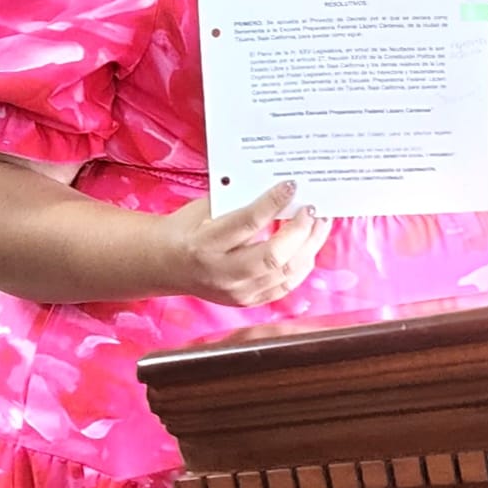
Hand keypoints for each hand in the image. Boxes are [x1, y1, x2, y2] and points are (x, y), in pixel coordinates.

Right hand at [163, 182, 330, 306]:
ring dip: (309, 247)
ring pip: (285, 274)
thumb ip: (238, 199)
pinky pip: (284, 286)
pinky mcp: (248, 302)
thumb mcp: (204, 207)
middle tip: (313, 209)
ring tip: (320, 224)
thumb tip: (278, 186)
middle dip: (300, 231)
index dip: (274, 203)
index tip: (292, 185)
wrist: (167, 264)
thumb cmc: (188, 228)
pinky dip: (302, 265)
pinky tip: (309, 246)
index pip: (248, 223)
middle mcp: (222, 273)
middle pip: (272, 256)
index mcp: (206, 243)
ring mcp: (237, 293)